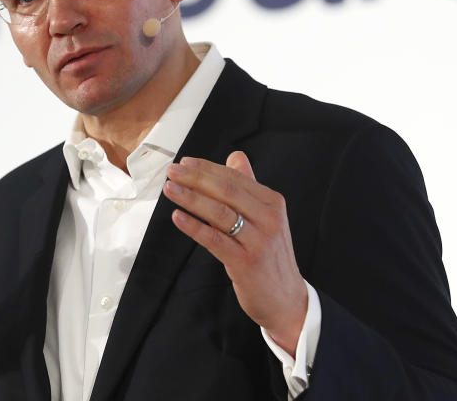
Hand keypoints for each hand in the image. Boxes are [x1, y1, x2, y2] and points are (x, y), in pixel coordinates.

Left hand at [164, 151, 307, 355]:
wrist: (286, 299)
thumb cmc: (270, 257)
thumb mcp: (266, 218)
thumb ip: (249, 187)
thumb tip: (236, 157)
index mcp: (272, 203)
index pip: (235, 178)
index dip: (207, 168)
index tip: (185, 162)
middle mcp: (268, 218)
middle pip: (226, 191)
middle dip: (196, 178)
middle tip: (173, 172)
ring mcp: (258, 240)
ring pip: (219, 212)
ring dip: (191, 198)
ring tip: (170, 190)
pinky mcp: (246, 262)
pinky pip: (215, 239)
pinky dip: (194, 226)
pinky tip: (178, 217)